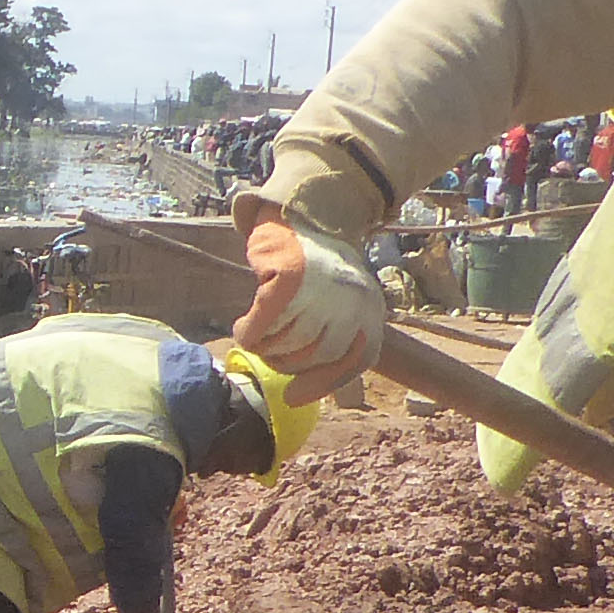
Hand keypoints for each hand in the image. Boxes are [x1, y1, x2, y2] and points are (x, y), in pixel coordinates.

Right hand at [235, 216, 387, 393]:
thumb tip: (295, 399)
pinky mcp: (290, 277)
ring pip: (288, 343)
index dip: (323, 382)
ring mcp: (323, 290)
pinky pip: (263, 323)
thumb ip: (328, 344)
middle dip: (285, 362)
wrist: (304, 213)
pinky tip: (242, 328)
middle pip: (315, 356)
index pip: (356, 361)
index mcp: (371, 310)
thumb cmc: (316, 270)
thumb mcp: (339, 305)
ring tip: (257, 333)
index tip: (292, 396)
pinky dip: (249, 331)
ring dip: (265, 346)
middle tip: (268, 351)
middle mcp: (353, 301)